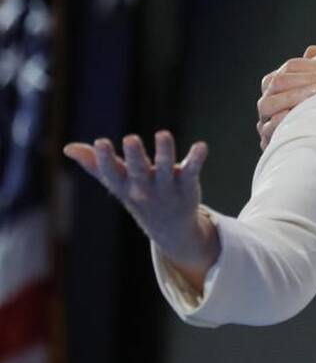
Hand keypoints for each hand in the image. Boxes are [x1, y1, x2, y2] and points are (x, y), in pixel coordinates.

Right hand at [63, 131, 218, 289]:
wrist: (170, 227)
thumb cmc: (138, 196)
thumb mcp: (116, 183)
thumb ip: (95, 164)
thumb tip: (67, 147)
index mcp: (125, 186)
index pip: (112, 173)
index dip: (105, 159)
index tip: (100, 141)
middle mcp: (144, 187)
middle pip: (139, 171)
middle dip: (134, 156)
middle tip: (130, 139)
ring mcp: (167, 187)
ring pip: (167, 169)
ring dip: (165, 153)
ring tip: (163, 134)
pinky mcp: (188, 183)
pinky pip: (192, 170)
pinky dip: (196, 159)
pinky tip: (201, 146)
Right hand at [256, 45, 315, 148]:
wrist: (310, 147)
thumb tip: (315, 50)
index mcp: (277, 82)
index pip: (292, 66)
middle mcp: (267, 99)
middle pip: (280, 81)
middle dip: (310, 78)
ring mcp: (264, 120)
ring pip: (271, 103)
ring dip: (295, 96)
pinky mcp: (267, 141)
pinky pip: (269, 129)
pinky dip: (282, 121)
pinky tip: (298, 115)